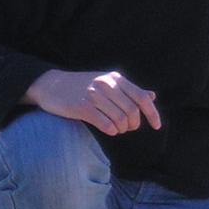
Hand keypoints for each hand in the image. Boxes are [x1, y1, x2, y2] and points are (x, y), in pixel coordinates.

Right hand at [24, 70, 161, 135]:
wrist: (51, 84)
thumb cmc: (81, 86)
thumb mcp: (107, 82)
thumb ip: (129, 90)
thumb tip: (152, 96)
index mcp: (115, 78)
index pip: (141, 97)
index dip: (153, 114)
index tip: (157, 126)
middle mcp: (106, 84)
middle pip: (132, 112)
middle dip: (134, 124)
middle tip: (127, 128)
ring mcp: (93, 95)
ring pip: (120, 120)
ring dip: (121, 129)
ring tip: (116, 128)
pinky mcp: (82, 107)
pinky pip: (105, 124)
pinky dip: (111, 130)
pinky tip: (108, 129)